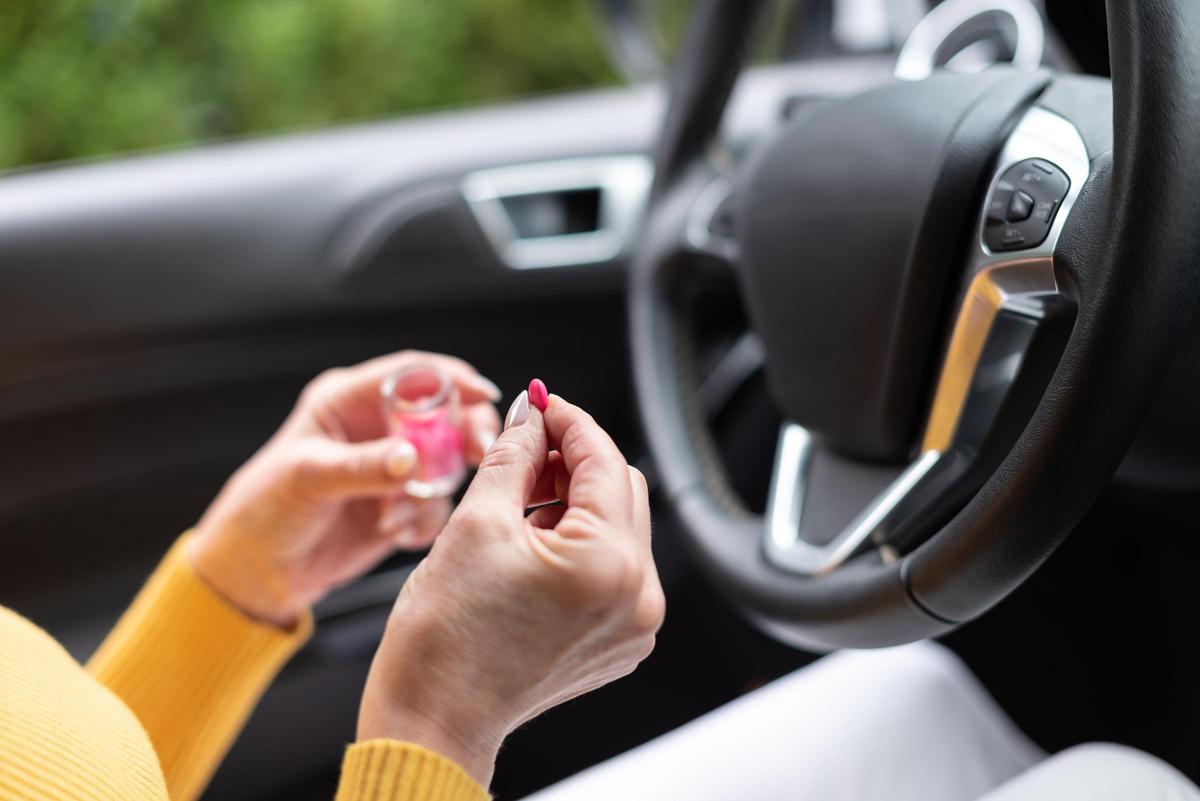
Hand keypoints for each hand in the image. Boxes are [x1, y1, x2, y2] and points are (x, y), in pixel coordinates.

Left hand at [189, 351, 501, 627]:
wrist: (256, 573)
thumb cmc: (264, 511)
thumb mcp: (308, 479)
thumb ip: (363, 467)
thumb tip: (411, 458)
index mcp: (347, 401)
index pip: (410, 374)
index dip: (450, 378)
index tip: (482, 395)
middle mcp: (376, 428)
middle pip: (444, 415)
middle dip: (463, 435)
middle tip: (478, 455)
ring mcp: (391, 467)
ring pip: (445, 464)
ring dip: (430, 492)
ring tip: (392, 516)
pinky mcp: (400, 504)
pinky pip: (435, 505)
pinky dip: (421, 521)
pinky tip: (391, 533)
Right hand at [356, 391, 664, 785]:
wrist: (434, 718)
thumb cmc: (444, 639)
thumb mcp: (476, 522)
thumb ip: (514, 455)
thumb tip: (531, 414)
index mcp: (607, 563)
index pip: (603, 460)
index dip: (568, 421)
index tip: (541, 403)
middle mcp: (637, 596)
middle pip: (621, 490)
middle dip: (573, 460)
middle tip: (526, 448)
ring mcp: (634, 624)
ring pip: (618, 527)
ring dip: (576, 500)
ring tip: (520, 500)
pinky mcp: (620, 640)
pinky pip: (613, 568)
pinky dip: (580, 542)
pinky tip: (534, 540)